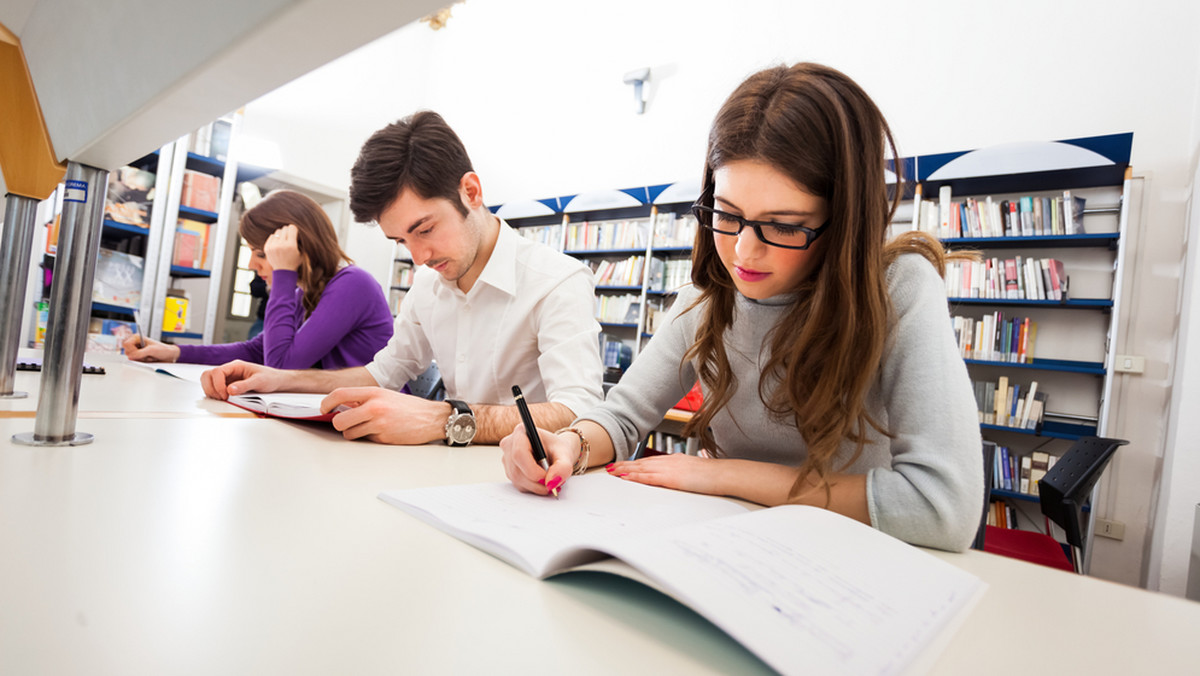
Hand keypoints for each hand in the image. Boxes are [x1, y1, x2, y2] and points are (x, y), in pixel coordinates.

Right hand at [122, 335, 179, 362]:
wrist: (169, 356)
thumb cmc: (163, 350)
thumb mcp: (152, 350)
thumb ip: (140, 353)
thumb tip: (131, 356)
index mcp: (137, 338)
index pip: (126, 344)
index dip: (131, 349)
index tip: (139, 352)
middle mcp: (135, 344)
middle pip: (127, 351)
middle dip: (137, 355)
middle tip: (146, 354)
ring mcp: (137, 351)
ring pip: (131, 358)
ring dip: (141, 358)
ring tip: (149, 356)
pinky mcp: (139, 357)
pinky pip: (135, 362)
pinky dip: (142, 361)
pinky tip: (149, 359)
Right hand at [200, 360, 286, 399]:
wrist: (276, 381)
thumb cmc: (269, 378)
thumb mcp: (259, 382)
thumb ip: (245, 385)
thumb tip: (229, 390)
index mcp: (236, 366)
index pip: (217, 372)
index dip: (217, 385)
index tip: (225, 395)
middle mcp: (229, 371)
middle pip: (208, 375)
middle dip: (210, 388)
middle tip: (221, 398)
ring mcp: (227, 378)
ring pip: (208, 381)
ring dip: (211, 391)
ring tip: (222, 399)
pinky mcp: (227, 386)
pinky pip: (214, 388)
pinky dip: (214, 394)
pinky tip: (224, 399)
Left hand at [264, 224, 301, 270]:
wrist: (283, 272)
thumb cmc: (294, 262)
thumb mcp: (301, 253)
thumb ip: (299, 241)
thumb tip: (295, 229)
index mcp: (291, 245)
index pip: (292, 228)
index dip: (294, 229)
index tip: (294, 233)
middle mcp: (281, 245)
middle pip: (284, 228)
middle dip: (288, 232)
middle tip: (289, 237)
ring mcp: (273, 246)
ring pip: (278, 232)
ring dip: (281, 234)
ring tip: (283, 241)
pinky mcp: (267, 248)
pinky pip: (271, 236)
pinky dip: (275, 238)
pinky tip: (278, 244)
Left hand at [324, 387, 449, 444]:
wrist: (432, 418)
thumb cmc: (409, 407)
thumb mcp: (386, 395)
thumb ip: (365, 400)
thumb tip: (343, 407)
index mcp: (373, 393)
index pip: (340, 395)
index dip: (326, 403)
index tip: (324, 409)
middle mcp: (374, 407)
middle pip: (339, 421)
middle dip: (339, 424)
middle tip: (346, 423)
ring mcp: (379, 424)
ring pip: (349, 434)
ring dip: (354, 433)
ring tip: (367, 428)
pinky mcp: (384, 438)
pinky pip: (366, 440)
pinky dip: (370, 438)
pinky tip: (382, 432)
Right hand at [499, 425, 577, 495]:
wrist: (556, 452)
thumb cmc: (558, 449)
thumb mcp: (566, 455)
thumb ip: (563, 467)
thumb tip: (551, 482)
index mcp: (521, 432)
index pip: (519, 454)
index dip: (532, 470)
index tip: (547, 478)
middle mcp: (509, 445)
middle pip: (517, 470)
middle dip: (537, 482)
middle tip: (553, 483)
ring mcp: (507, 459)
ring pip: (518, 480)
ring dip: (536, 486)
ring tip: (550, 480)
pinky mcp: (509, 471)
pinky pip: (519, 485)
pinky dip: (533, 487)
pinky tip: (542, 480)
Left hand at [606, 453, 723, 494]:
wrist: (723, 474)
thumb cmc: (713, 475)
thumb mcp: (694, 472)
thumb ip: (683, 473)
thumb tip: (679, 478)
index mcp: (674, 460)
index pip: (650, 461)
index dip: (634, 463)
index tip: (623, 464)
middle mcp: (669, 462)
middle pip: (642, 463)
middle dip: (624, 464)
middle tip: (610, 466)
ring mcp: (669, 469)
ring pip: (642, 468)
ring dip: (625, 469)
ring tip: (612, 471)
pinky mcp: (671, 478)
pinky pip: (649, 477)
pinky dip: (636, 476)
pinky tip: (626, 477)